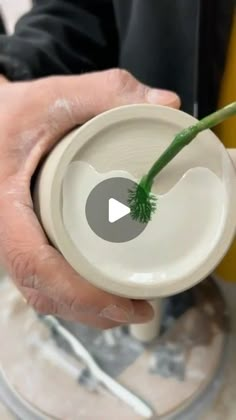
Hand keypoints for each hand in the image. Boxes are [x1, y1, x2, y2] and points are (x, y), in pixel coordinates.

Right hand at [0, 69, 179, 327]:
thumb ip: (106, 92)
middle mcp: (2, 231)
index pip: (35, 264)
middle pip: (42, 291)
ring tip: (124, 307)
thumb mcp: (54, 98)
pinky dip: (68, 294)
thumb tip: (166, 103)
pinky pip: (39, 278)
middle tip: (138, 309)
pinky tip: (96, 291)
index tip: (124, 305)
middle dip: (90, 311)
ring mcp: (10, 239)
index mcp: (3, 205)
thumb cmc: (12, 111)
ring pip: (40, 291)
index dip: (78, 294)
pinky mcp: (21, 238)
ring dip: (80, 308)